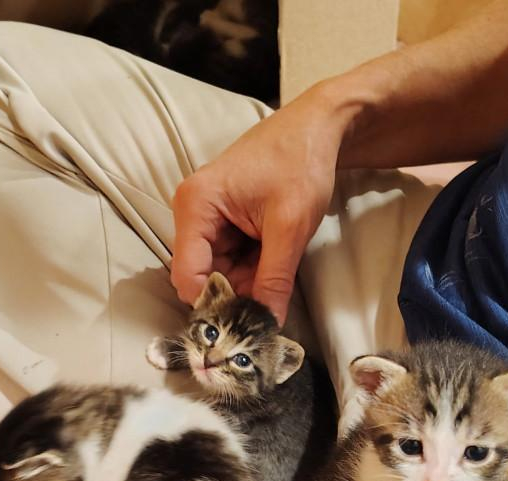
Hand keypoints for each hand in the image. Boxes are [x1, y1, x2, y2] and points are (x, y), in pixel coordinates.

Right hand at [171, 85, 346, 323]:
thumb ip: (274, 279)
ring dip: (250, 283)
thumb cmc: (300, 161)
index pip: (188, 277)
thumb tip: (268, 324)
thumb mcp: (290, 225)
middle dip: (236, 296)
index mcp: (196, 206)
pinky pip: (235, 262)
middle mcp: (194, 214)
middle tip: (272, 306)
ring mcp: (209, 220)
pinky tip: (277, 259)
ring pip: (222, 275)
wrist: (319, 128)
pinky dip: (256, 270)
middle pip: (204, 279)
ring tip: (281, 269)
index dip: (215, 305)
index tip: (247, 323)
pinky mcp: (227, 226)